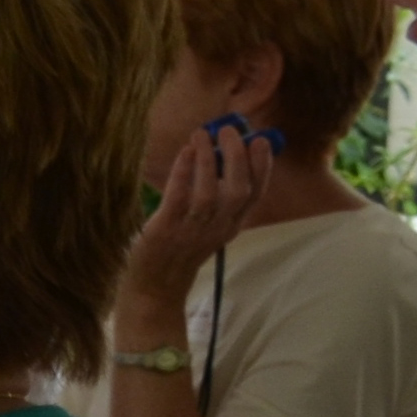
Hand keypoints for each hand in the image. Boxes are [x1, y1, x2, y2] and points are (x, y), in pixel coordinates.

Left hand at [116, 116, 274, 341]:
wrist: (154, 286)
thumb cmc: (179, 249)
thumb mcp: (208, 228)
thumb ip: (218, 200)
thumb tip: (220, 157)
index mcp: (231, 226)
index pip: (255, 195)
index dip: (262, 167)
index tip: (262, 140)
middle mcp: (217, 229)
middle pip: (237, 190)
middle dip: (237, 157)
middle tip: (229, 130)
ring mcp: (192, 231)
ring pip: (210, 193)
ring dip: (208, 160)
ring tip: (201, 134)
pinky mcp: (166, 232)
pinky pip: (179, 199)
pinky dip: (183, 174)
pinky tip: (184, 153)